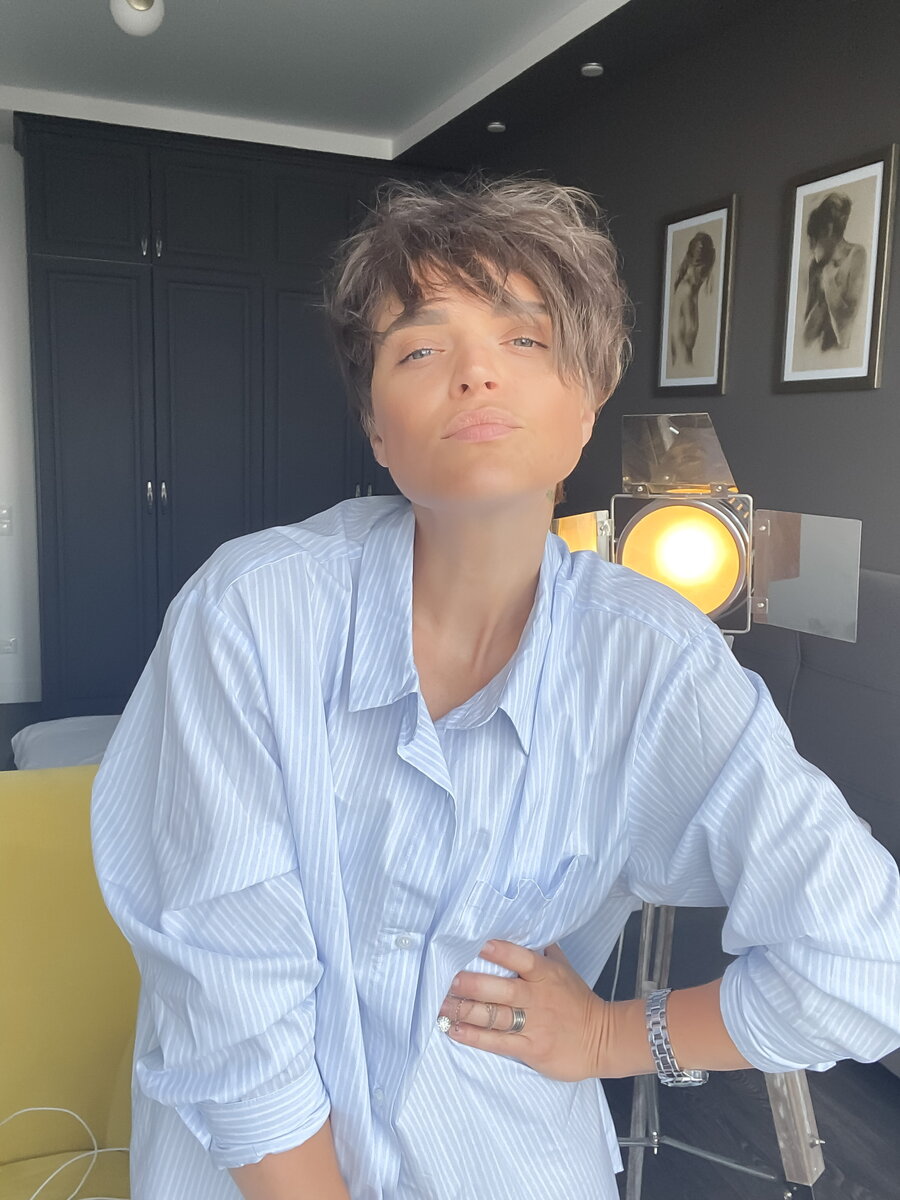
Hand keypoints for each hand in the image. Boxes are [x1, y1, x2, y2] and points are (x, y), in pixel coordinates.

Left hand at [436, 939, 608, 1082]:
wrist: (603, 1039)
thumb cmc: (578, 1001)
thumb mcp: (565, 969)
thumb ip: (544, 951)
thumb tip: (525, 929)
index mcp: (547, 975)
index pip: (523, 959)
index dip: (501, 952)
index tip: (477, 944)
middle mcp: (538, 998)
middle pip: (503, 990)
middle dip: (473, 984)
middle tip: (448, 980)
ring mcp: (535, 1025)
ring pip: (496, 1016)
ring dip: (466, 1010)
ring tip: (442, 1005)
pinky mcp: (532, 1049)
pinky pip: (498, 1042)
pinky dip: (475, 1037)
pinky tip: (455, 1030)